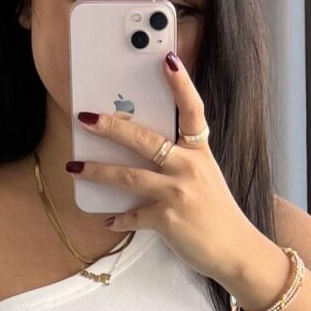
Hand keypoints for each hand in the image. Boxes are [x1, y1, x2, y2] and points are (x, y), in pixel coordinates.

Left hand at [69, 54, 261, 285]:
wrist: (236, 251)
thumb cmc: (217, 214)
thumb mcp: (205, 178)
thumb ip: (179, 161)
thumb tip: (141, 151)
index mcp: (200, 153)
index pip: (192, 111)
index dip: (181, 85)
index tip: (168, 59)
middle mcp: (190, 168)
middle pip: (146, 140)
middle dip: (112, 126)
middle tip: (86, 117)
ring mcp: (178, 193)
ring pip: (129, 176)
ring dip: (97, 171)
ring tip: (74, 165)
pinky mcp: (168, 220)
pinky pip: (133, 215)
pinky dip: (118, 218)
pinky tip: (107, 219)